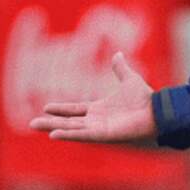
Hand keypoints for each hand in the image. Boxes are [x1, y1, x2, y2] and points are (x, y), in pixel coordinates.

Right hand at [29, 52, 156, 142]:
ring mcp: (99, 128)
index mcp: (100, 109)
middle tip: (32, 123)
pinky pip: (83, 135)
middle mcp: (97, 120)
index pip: (76, 109)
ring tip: (36, 126)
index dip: (61, 108)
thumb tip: (118, 54)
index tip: (45, 106)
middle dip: (51, 121)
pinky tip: (54, 134)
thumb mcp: (130, 80)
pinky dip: (69, 134)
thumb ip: (121, 69)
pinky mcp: (103, 135)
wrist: (157, 110)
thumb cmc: (146, 99)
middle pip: (69, 121)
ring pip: (72, 128)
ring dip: (54, 127)